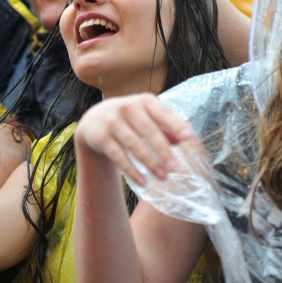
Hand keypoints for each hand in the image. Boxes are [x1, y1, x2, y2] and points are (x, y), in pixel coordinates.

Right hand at [74, 93, 195, 185]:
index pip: (162, 112)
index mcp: (144, 101)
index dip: (175, 125)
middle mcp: (128, 108)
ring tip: (162, 177)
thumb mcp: (147, 117)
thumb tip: (183, 139)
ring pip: (133, 144)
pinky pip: (118, 156)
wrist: (93, 120)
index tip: (188, 138)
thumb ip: (165, 127)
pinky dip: (131, 170)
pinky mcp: (101, 137)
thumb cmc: (130, 119)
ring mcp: (112, 121)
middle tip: (174, 167)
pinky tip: (142, 181)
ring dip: (149, 162)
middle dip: (162, 150)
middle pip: (148, 130)